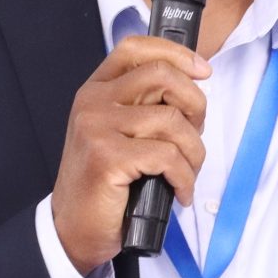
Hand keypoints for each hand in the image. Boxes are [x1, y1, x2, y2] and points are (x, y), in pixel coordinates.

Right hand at [51, 35, 210, 273]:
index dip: (176, 53)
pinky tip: (180, 192)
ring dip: (194, 153)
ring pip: (172, 121)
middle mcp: (93, 102)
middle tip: (197, 134)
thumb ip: (145, 106)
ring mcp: (97, 127)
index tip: (202, 72)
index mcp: (97, 90)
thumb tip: (193, 92)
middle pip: (162, 76)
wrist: (74, 229)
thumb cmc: (105, 184)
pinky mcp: (107, 157)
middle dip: (195, 104)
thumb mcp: (119, 133)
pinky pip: (168, 156)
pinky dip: (184, 177)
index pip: (136, 48)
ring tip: (187, 174)